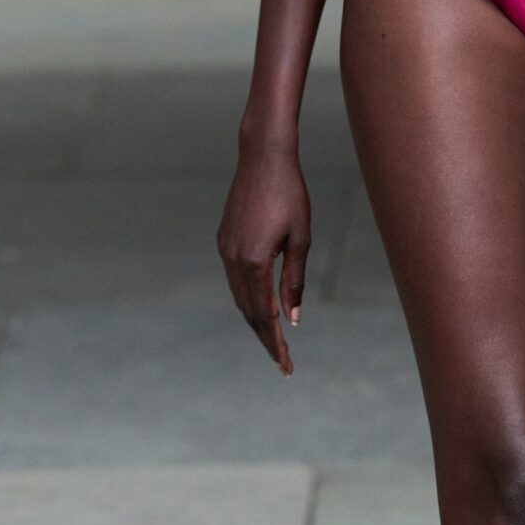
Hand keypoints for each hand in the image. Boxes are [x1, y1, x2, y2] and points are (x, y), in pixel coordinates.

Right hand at [218, 139, 309, 374]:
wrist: (263, 159)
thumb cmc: (291, 195)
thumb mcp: (301, 239)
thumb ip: (294, 281)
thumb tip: (292, 318)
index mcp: (254, 261)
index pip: (264, 315)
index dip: (275, 343)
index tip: (285, 365)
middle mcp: (233, 260)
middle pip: (248, 312)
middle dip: (265, 339)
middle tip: (282, 363)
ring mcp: (225, 250)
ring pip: (239, 297)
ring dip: (256, 320)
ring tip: (274, 340)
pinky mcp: (223, 241)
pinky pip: (235, 279)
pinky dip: (248, 299)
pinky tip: (261, 306)